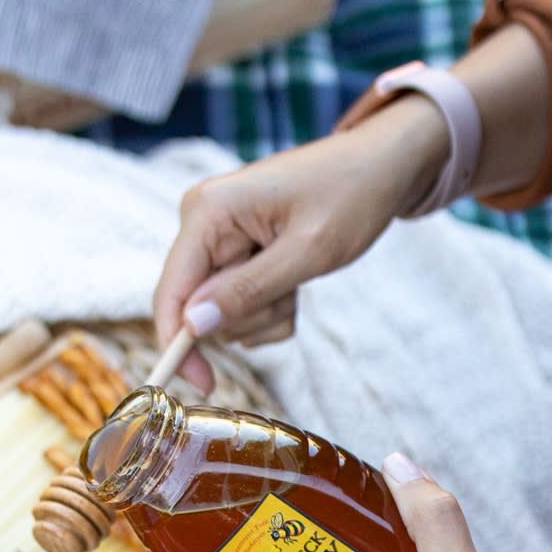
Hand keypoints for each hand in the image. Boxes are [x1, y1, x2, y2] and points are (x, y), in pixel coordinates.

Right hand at [153, 96, 448, 391]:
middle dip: (249, 315)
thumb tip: (193, 326)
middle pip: (199, 309)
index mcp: (208, 211)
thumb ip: (248, 290)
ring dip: (267, 312)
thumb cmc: (350, 194)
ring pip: (224, 315)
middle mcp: (203, 222)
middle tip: (292, 289)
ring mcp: (218, 240)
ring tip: (299, 276)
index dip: (178, 346)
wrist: (381, 166)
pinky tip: (296, 279)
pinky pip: (243, 309)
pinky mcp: (236, 255)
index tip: (204, 385)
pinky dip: (274, 308)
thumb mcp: (306, 250)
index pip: (170, 293)